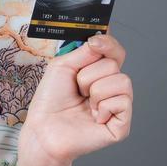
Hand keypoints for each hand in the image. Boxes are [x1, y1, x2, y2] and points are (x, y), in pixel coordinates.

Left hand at [19, 33, 133, 165]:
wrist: (43, 129)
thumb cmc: (50, 101)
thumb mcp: (63, 66)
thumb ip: (85, 51)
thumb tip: (102, 36)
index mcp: (98, 73)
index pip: (115, 52)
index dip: (108, 44)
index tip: (93, 42)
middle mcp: (111, 87)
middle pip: (114, 64)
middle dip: (88, 75)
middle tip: (78, 90)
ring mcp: (118, 106)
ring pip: (122, 81)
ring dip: (96, 91)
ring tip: (85, 104)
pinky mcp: (122, 125)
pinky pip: (122, 101)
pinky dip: (103, 107)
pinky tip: (93, 117)